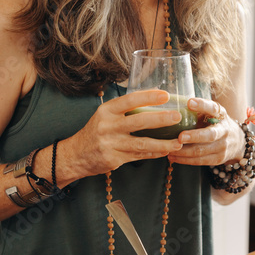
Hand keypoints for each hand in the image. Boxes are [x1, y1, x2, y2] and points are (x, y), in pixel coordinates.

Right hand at [63, 89, 184, 180]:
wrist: (76, 155)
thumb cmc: (96, 131)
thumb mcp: (105, 115)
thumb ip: (125, 109)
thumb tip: (154, 97)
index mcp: (106, 111)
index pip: (130, 100)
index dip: (148, 97)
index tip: (166, 95)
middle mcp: (108, 126)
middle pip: (139, 121)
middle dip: (161, 119)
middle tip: (177, 116)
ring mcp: (111, 144)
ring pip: (142, 143)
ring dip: (163, 143)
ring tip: (178, 142)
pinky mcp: (114, 159)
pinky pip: (139, 156)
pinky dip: (154, 153)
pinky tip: (165, 151)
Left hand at [167, 97, 242, 167]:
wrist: (237, 141)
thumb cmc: (216, 123)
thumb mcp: (211, 113)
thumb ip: (198, 110)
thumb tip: (173, 108)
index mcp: (220, 114)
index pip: (213, 108)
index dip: (202, 105)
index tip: (189, 102)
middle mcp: (224, 130)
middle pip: (210, 135)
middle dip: (194, 137)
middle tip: (180, 137)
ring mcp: (222, 146)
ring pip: (201, 151)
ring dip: (184, 151)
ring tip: (169, 148)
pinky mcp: (218, 159)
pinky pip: (200, 161)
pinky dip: (185, 160)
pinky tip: (173, 157)